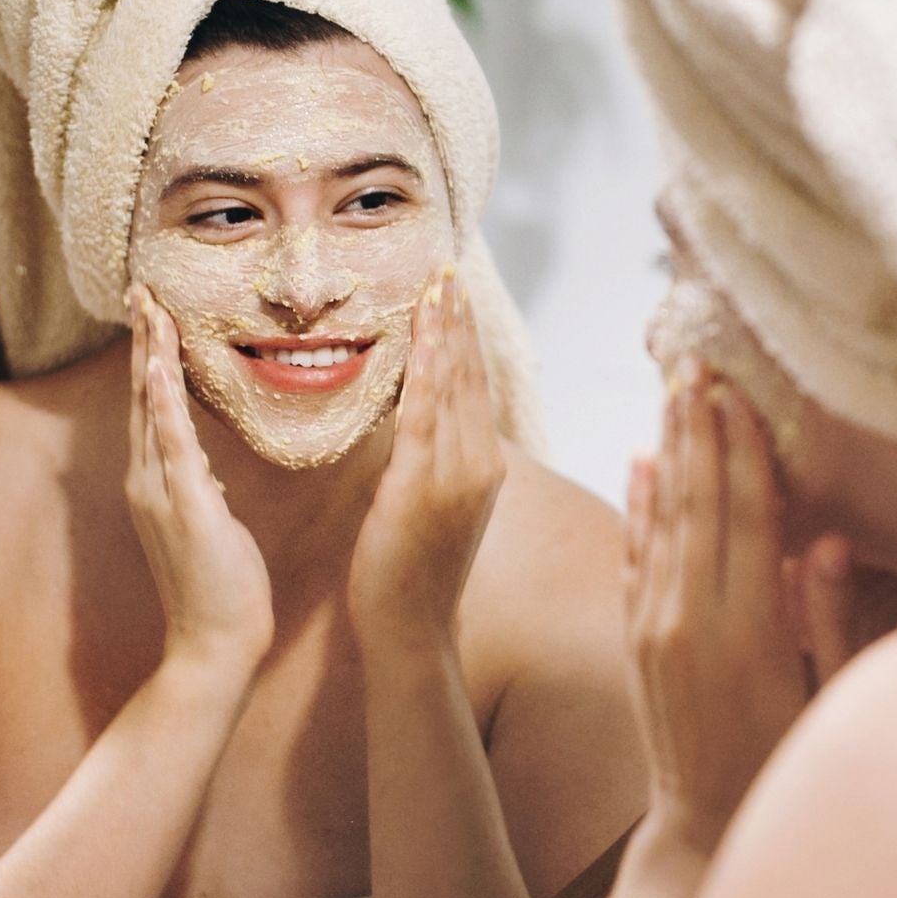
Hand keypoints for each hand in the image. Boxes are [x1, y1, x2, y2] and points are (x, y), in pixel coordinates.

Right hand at [124, 285, 275, 673]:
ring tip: (151, 308)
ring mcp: (161, 493)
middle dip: (143, 341)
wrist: (214, 646)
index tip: (155, 315)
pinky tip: (159, 367)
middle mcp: (149, 482)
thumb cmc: (220, 592)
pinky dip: (164, 402)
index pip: (153, 407)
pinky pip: (171, 444)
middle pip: (143, 396)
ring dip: (151, 356)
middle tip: (143, 290)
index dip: (152, 359)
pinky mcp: (184, 506)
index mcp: (159, 484)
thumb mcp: (212, 528)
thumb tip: (204, 474)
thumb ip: (201, 495)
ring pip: (152, 409)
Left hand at [348, 267, 505, 658]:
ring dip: (444, 331)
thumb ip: (430, 463)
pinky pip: (424, 415)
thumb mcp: (431, 508)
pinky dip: (425, 371)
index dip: (466, 338)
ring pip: (452, 387)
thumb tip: (411, 423)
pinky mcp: (421, 485)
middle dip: (459, 320)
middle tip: (449, 268)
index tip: (456, 293)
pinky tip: (422, 336)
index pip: (475, 387)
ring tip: (437, 286)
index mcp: (485, 467)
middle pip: (470, 376)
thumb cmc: (412, 574)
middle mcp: (480, 464)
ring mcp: (456, 474)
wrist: (411, 629)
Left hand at [626, 362, 850, 856]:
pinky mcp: (637, 643)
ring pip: (661, 522)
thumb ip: (831, 625)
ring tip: (673, 393)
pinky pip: (635, 559)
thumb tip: (831, 543)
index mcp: (751, 633)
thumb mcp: (830, 704)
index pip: (749, 519)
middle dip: (699, 431)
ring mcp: (656, 631)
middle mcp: (693, 622)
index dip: (745, 452)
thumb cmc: (789, 769)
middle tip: (696, 365)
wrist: (703, 831)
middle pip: (698, 505)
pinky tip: (641, 463)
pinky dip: (638, 508)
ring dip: (668, 453)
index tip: (741, 394)